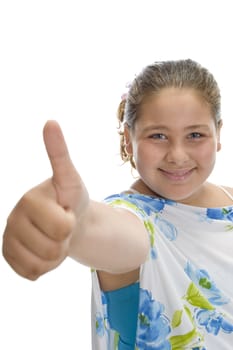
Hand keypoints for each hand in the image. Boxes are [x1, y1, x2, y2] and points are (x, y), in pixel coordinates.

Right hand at [2, 121, 88, 279]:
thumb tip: (50, 122)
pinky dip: (45, 267)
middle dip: (64, 239)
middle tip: (62, 226)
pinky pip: (31, 273)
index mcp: (28, 199)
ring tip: (54, 238)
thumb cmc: (70, 199)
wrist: (67, 221)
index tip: (65, 210)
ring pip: (42, 264)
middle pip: (53, 247)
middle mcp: (12, 218)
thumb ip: (60, 154)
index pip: (62, 227)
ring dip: (56, 254)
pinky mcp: (9, 257)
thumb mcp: (70, 177)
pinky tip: (44, 250)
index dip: (71, 223)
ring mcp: (8, 239)